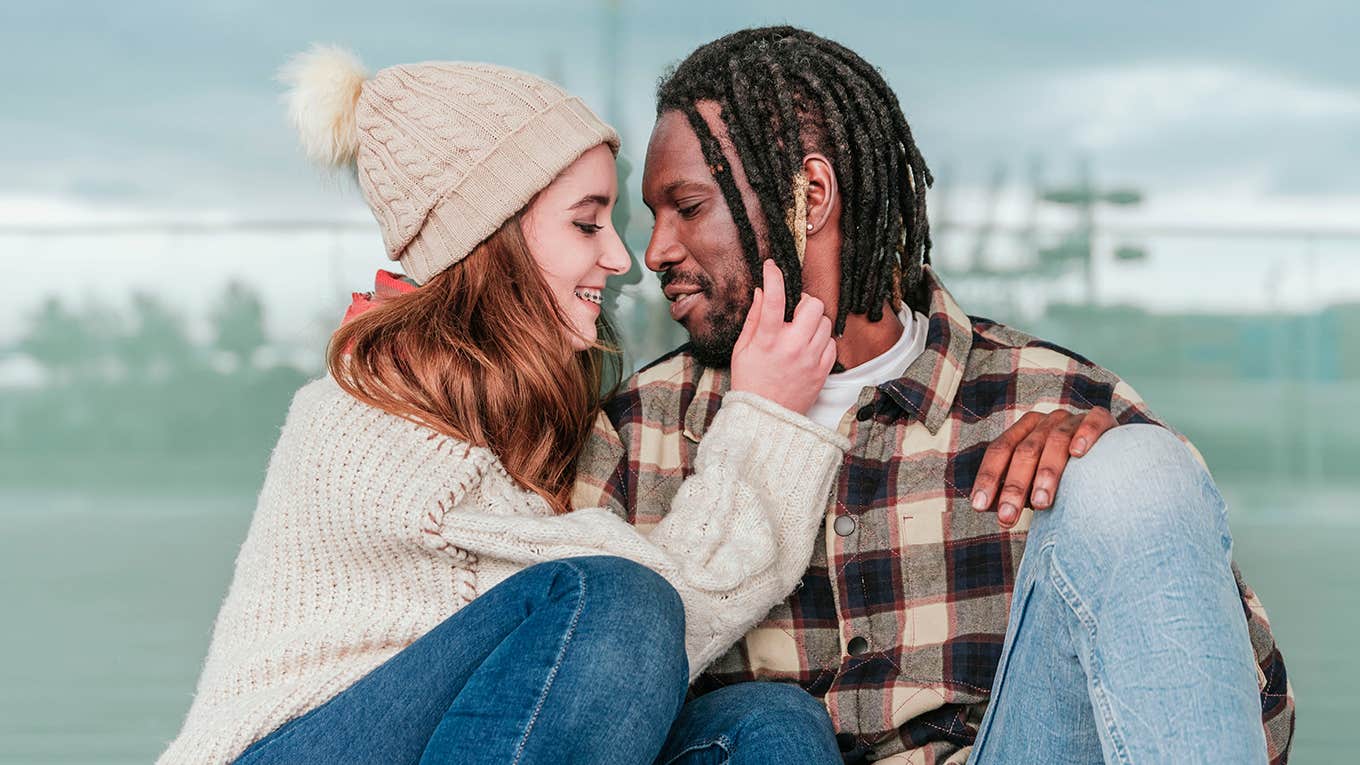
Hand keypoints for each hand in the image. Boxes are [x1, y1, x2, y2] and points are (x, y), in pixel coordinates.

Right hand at [730, 259, 836, 414]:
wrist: (766, 417)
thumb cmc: (750, 382)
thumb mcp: (742, 349)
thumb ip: (753, 318)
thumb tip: (761, 291)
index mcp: (768, 340)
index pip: (773, 298)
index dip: (773, 276)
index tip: (772, 267)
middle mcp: (792, 346)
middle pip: (813, 305)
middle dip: (804, 302)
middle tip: (794, 310)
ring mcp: (810, 359)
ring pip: (825, 322)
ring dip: (814, 322)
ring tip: (801, 332)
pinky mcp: (823, 370)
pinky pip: (832, 343)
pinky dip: (822, 340)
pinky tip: (809, 347)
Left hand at [970, 408, 1117, 527]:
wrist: (1110, 455)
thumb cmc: (1063, 473)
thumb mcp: (1034, 482)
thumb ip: (1012, 490)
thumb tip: (982, 506)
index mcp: (1023, 431)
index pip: (1000, 450)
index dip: (988, 477)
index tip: (979, 506)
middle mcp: (1045, 422)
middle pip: (1025, 450)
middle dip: (1014, 486)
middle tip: (1008, 516)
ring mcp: (1072, 419)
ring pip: (1056, 441)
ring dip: (1047, 472)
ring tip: (1040, 504)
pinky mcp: (1101, 419)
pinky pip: (1092, 422)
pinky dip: (1085, 435)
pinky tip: (1078, 453)